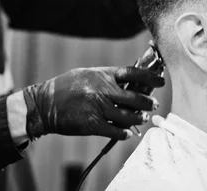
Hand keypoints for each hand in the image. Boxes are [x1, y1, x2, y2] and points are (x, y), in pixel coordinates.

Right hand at [22, 66, 164, 139]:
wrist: (45, 104)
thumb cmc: (66, 87)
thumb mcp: (87, 74)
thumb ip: (107, 77)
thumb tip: (129, 80)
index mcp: (103, 75)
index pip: (133, 73)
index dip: (150, 76)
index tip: (161, 81)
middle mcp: (103, 90)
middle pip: (135, 97)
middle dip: (147, 102)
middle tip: (153, 104)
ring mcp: (98, 108)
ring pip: (128, 116)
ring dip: (138, 118)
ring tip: (142, 118)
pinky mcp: (92, 124)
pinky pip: (116, 131)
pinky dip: (124, 133)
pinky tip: (127, 132)